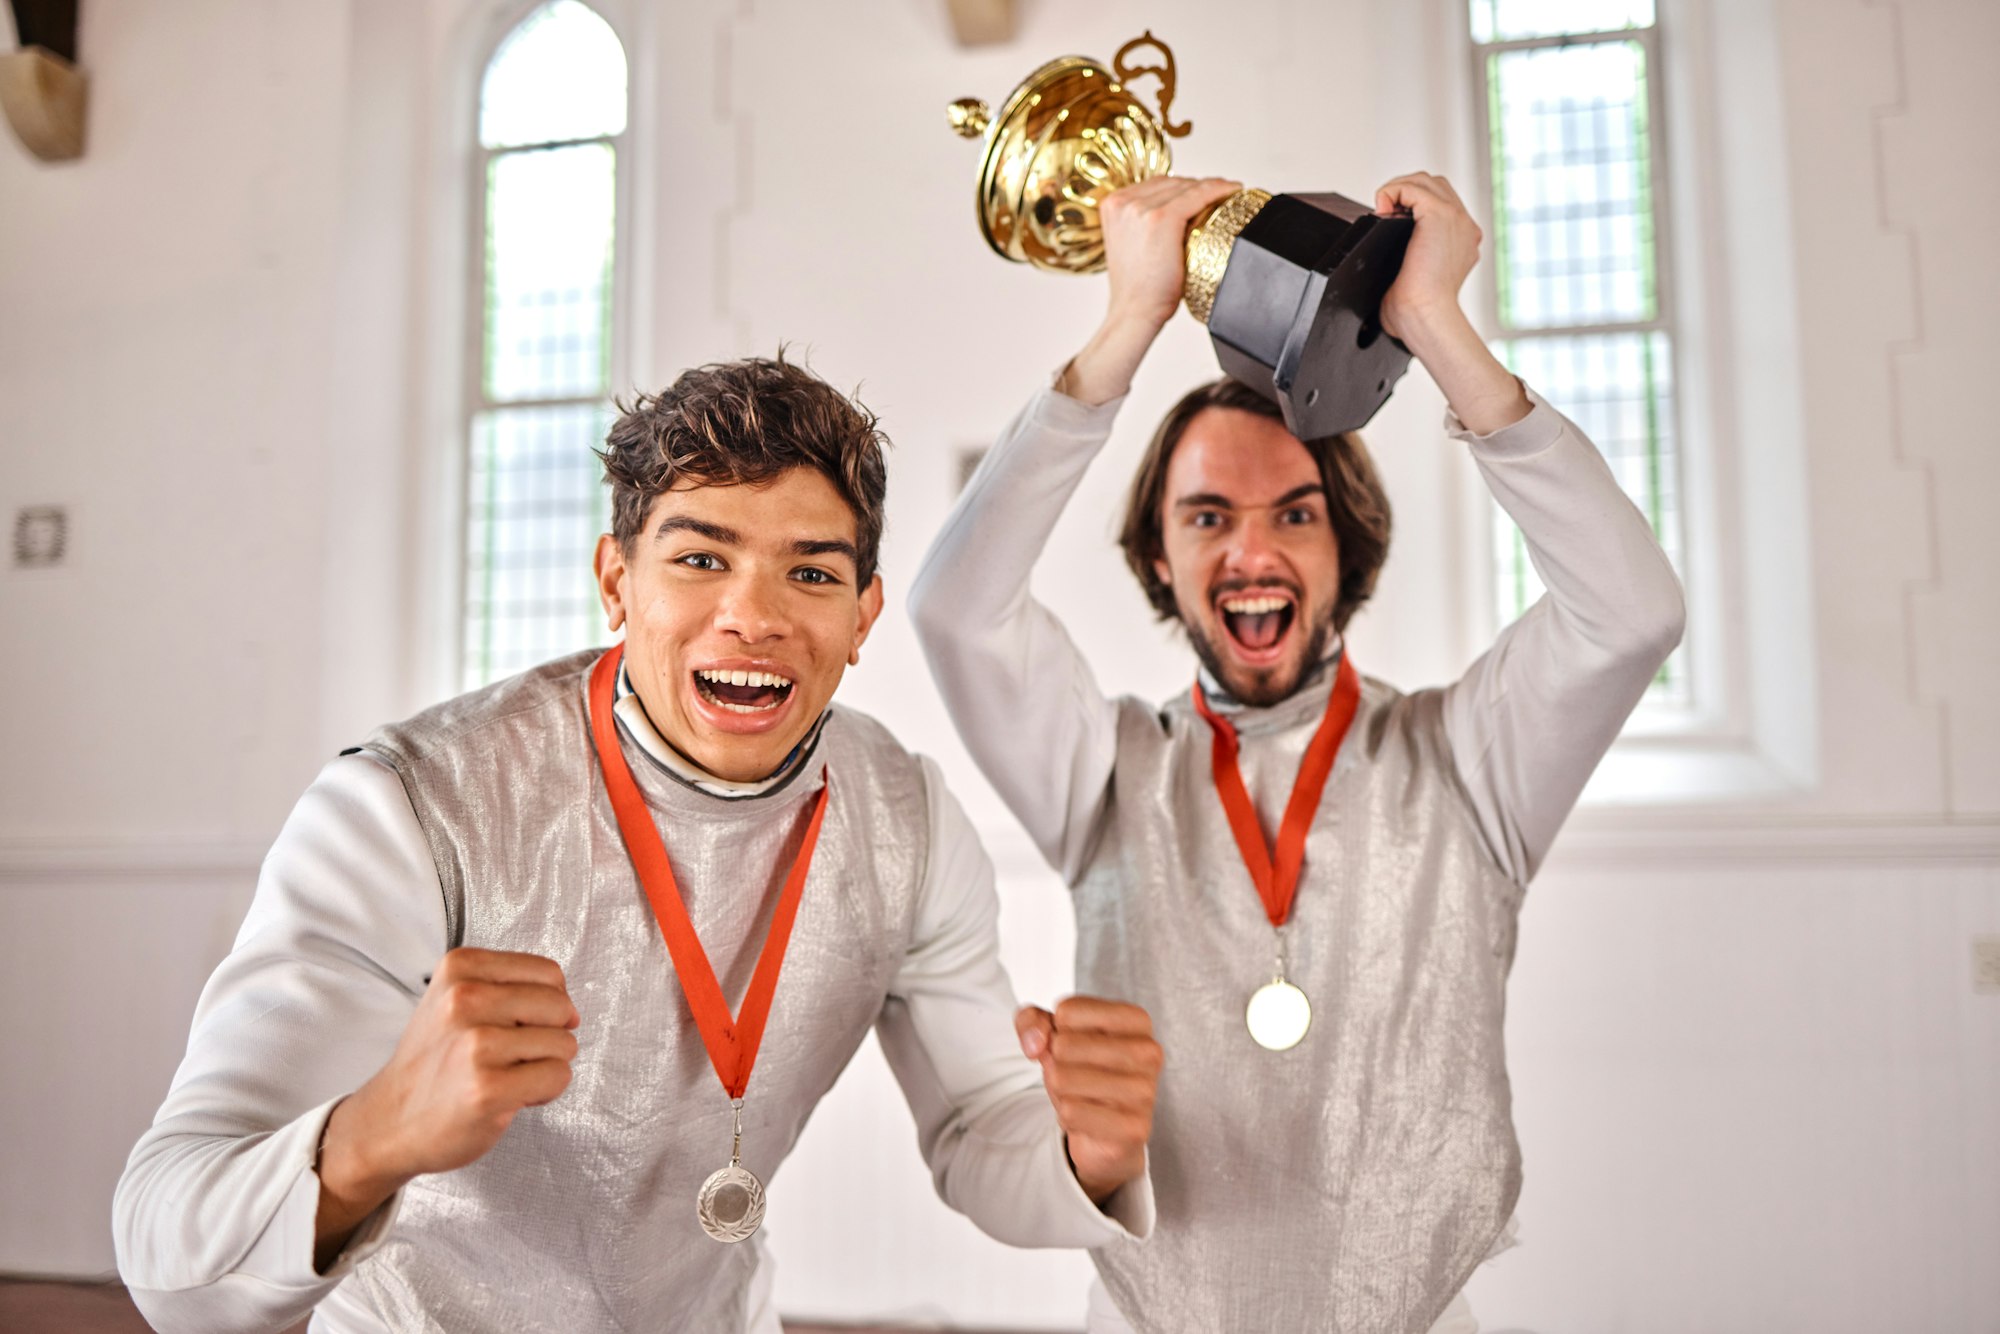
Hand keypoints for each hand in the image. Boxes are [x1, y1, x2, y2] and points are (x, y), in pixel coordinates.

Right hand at [313, 948, 579, 1266]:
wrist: (390, 1121)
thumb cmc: (433, 1062)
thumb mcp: (456, 999)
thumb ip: (510, 989)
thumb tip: (571, 1010)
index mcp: (461, 968)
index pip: (550, 973)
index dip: (548, 1003)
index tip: (522, 1024)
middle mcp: (465, 999)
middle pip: (560, 1006)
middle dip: (551, 1034)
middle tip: (515, 1055)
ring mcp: (475, 1045)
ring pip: (564, 1043)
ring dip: (547, 1065)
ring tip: (508, 1075)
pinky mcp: (486, 1088)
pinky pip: (557, 1076)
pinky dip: (545, 1091)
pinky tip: (512, 1096)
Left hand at [1016, 996, 1161, 1203]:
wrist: (1105, 1132)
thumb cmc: (1084, 1073)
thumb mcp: (1053, 1036)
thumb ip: (1032, 1021)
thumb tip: (1035, 1043)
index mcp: (1135, 1019)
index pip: (1068, 1011)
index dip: (1056, 1030)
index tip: (1075, 1044)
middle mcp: (1148, 1051)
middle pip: (1064, 1045)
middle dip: (1055, 1063)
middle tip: (1076, 1074)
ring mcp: (1144, 1090)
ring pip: (1063, 1079)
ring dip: (1060, 1091)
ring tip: (1080, 1095)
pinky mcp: (1134, 1126)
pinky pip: (1070, 1112)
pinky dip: (1067, 1116)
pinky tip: (1086, 1117)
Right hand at [1060, 176, 1240, 405]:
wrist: (1134, 312)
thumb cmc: (1138, 289)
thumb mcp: (1132, 245)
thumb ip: (1144, 224)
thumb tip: (1178, 215)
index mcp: (1112, 204)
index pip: (1157, 185)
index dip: (1184, 186)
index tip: (1205, 189)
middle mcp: (1123, 202)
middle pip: (1172, 182)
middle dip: (1198, 187)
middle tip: (1222, 193)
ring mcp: (1140, 208)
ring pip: (1186, 186)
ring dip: (1211, 186)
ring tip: (1229, 192)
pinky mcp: (1161, 218)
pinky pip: (1199, 195)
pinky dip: (1219, 190)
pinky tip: (1232, 190)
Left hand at [1373, 171, 1529, 432]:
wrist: (1427, 317)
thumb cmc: (1418, 312)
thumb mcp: (1418, 280)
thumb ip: (1411, 259)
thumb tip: (1386, 259)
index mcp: (1463, 240)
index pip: (1440, 203)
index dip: (1412, 206)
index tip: (1391, 225)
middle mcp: (1464, 226)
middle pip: (1435, 185)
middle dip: (1405, 191)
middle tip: (1385, 214)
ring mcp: (1456, 218)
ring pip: (1425, 180)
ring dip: (1398, 189)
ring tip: (1383, 211)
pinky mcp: (1440, 215)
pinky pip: (1413, 186)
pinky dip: (1392, 192)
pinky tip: (1382, 210)